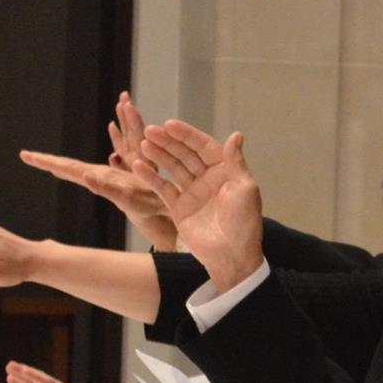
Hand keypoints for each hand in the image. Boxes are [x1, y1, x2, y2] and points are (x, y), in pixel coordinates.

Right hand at [134, 120, 263, 292]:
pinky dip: (150, 177)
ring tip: (143, 144)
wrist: (232, 257)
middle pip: (185, 154)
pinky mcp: (179, 208)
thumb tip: (236, 134)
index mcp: (225, 172)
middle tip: (149, 130)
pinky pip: (163, 188)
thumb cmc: (244, 224)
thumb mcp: (245, 190)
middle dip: (168, 142)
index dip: (187, 135)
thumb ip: (236, 162)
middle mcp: (208, 180)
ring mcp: (192, 193)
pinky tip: (138, 165)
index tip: (169, 124)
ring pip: (172, 168)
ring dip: (158, 155)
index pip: (204, 147)